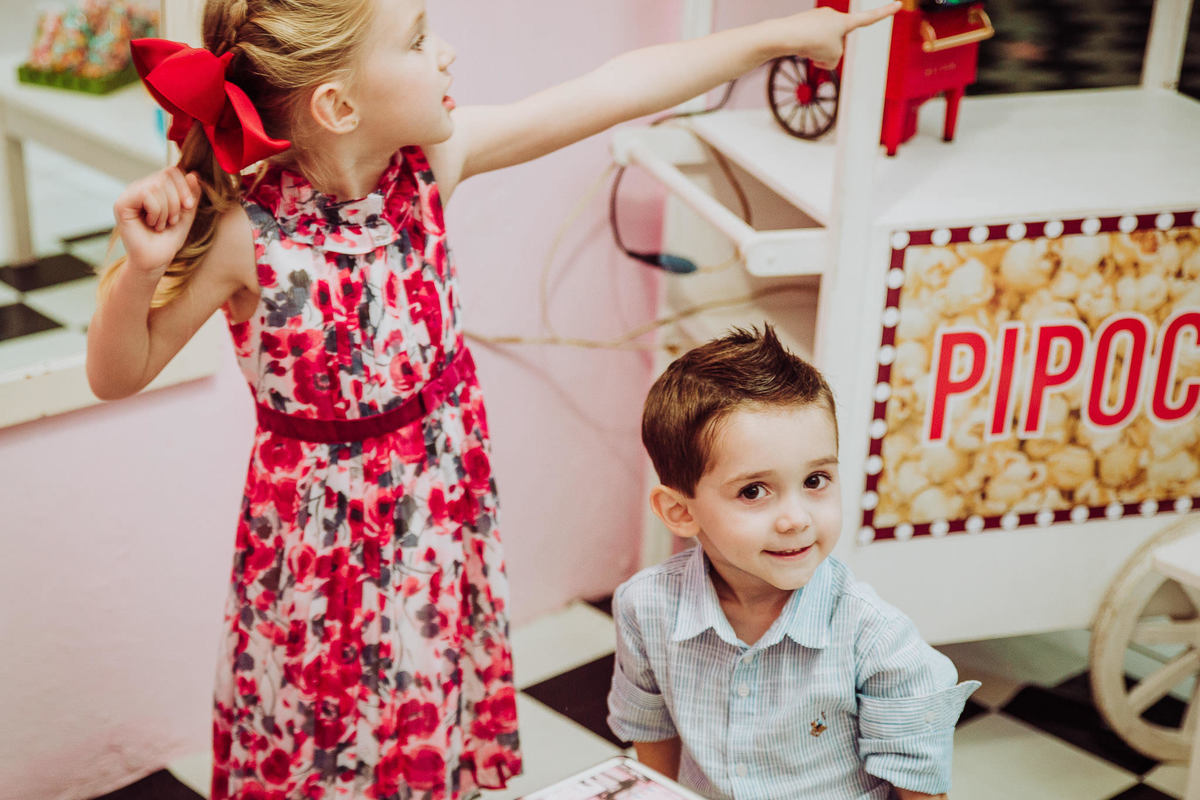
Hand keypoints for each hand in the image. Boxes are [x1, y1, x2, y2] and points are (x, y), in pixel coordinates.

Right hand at [113, 165, 201, 280]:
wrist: (156, 260)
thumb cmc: (169, 238)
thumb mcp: (186, 214)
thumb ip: (191, 194)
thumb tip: (193, 174)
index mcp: (154, 187)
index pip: (172, 171)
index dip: (184, 187)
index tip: (188, 206)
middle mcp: (140, 187)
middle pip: (166, 176)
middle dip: (176, 201)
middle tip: (172, 220)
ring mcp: (129, 194)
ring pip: (157, 185)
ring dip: (166, 210)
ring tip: (161, 224)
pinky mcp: (122, 204)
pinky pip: (146, 194)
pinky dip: (156, 212)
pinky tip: (151, 223)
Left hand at [796, 2, 901, 69]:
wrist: (783, 35)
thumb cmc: (811, 43)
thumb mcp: (832, 56)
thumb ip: (835, 57)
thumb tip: (824, 54)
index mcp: (845, 21)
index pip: (870, 19)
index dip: (886, 13)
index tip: (899, 3)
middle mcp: (833, 16)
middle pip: (839, 44)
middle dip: (829, 53)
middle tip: (817, 52)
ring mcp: (818, 19)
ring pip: (823, 46)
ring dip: (817, 54)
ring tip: (806, 50)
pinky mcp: (805, 24)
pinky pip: (811, 44)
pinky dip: (806, 50)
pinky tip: (798, 48)